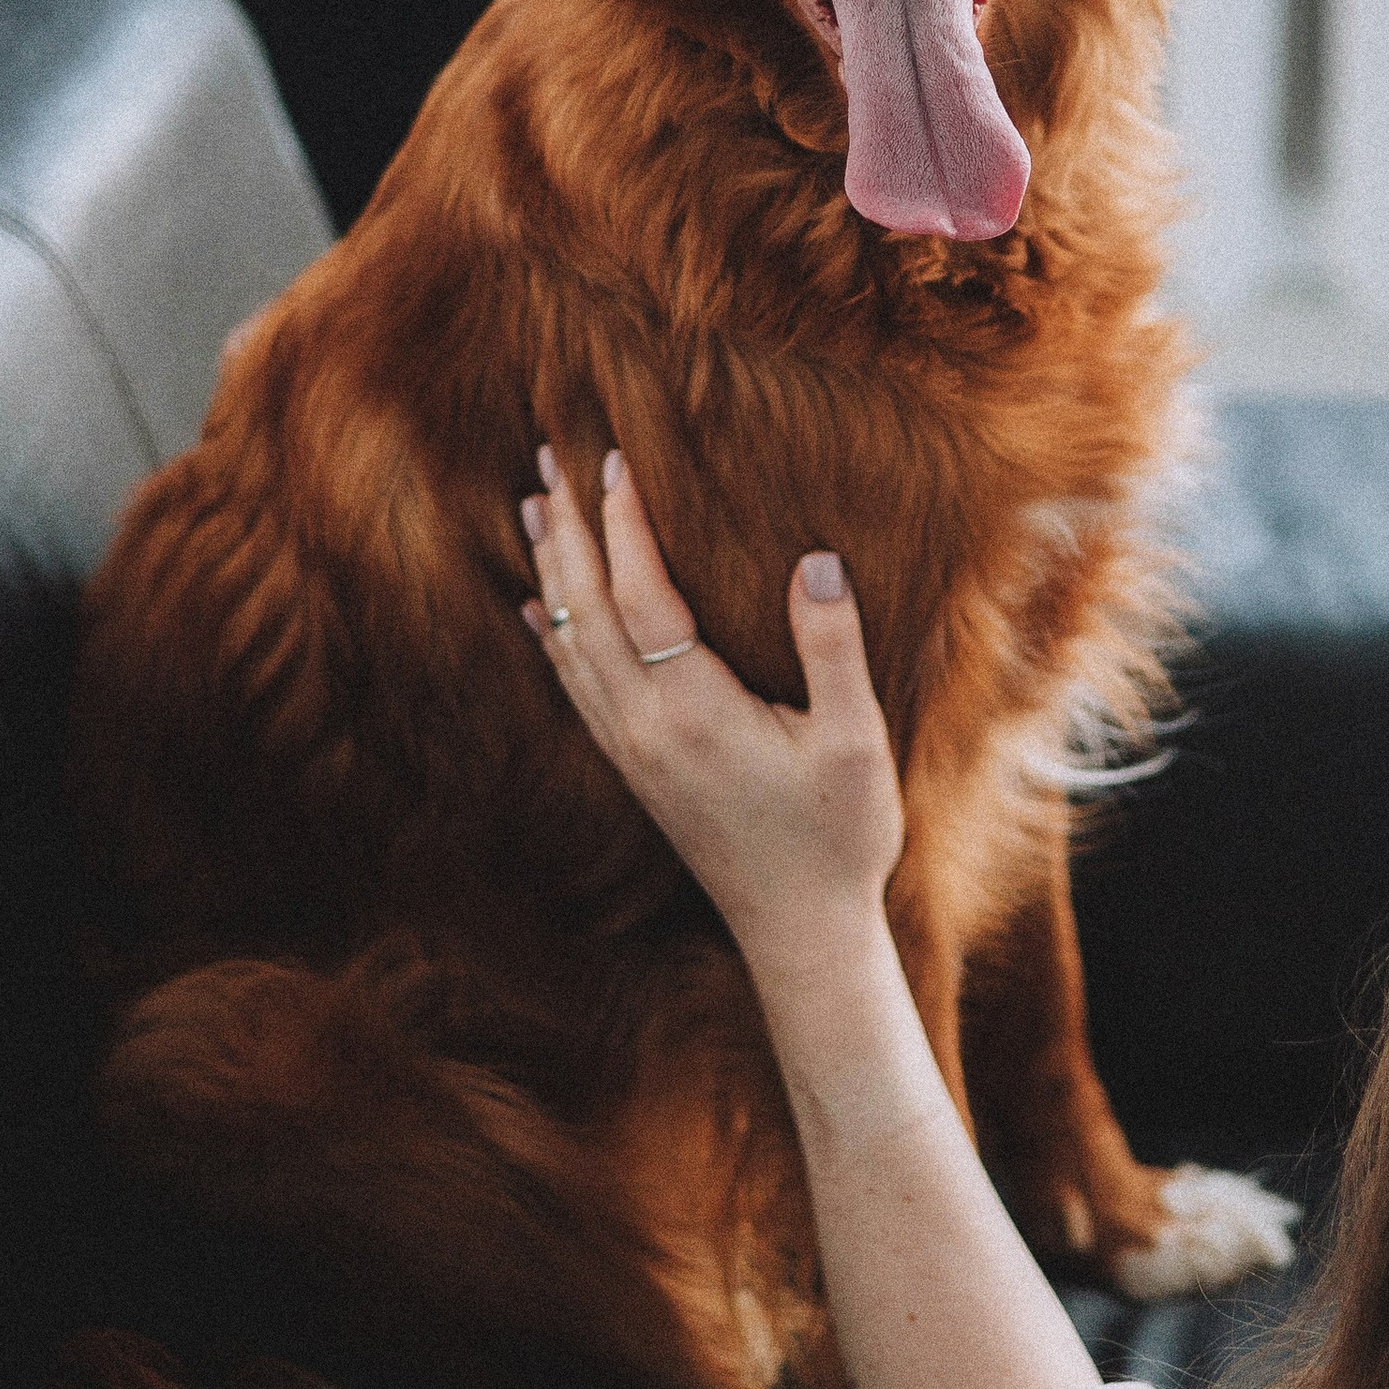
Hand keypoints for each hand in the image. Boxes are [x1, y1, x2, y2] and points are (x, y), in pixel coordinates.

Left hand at [521, 447, 903, 974]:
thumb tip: (817, 560)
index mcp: (693, 711)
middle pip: (583, 609)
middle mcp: (644, 727)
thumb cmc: (838, 836)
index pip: (641, 595)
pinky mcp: (633, 770)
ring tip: (536, 508)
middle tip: (549, 457)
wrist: (799, 931)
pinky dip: (550, 636)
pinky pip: (573, 685)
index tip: (616, 460)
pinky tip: (535, 610)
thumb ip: (831, 649)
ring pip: (568, 643)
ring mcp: (631, 751)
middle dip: (566, 530)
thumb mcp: (853, 742)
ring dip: (550, 571)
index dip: (624, 524)